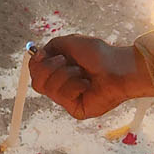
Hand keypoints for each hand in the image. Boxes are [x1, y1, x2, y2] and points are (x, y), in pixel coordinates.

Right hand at [29, 35, 150, 120]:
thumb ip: (50, 47)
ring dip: (65, 75)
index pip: (35, 72)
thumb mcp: (71, 43)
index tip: (42, 54)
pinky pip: (63, 97)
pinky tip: (87, 84)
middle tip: (65, 61)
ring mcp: (68, 99)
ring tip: (82, 72)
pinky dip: (74, 85)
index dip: (35, 64)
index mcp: (59, 71)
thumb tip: (36, 56)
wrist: (119, 66)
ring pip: (49, 89)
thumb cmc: (100, 55)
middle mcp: (62, 86)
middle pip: (37, 83)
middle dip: (49, 68)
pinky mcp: (76, 110)